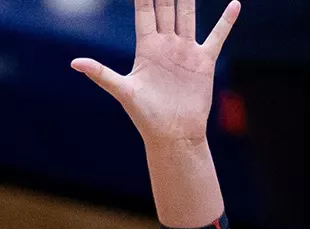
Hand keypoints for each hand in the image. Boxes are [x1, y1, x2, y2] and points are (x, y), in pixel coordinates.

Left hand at [71, 0, 237, 149]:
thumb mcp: (124, 91)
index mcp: (146, 47)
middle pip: (166, 7)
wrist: (173, 134)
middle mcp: (166, 44)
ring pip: (188, 16)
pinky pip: (216, 37)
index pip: (144, 11)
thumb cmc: (146, 116)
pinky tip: (234, 4)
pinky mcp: (203, 62)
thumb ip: (101, 74)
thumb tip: (74, 63)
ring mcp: (185, 51)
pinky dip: (226, 21)